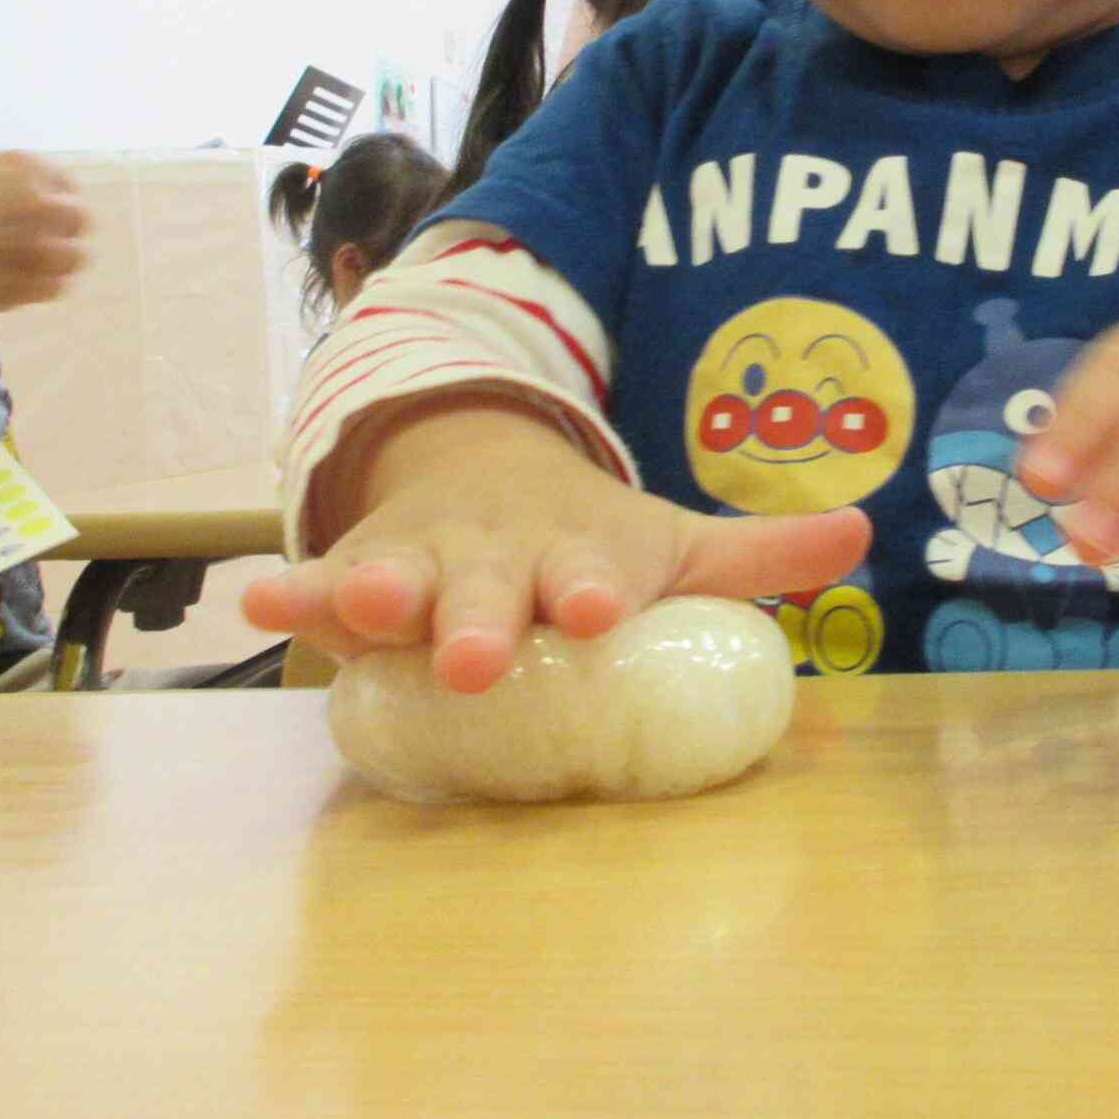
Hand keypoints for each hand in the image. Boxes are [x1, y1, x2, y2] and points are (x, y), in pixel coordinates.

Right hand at [0, 151, 88, 312]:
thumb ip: (3, 187)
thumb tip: (33, 201)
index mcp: (20, 167)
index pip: (66, 185)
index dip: (55, 202)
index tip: (44, 215)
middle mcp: (38, 202)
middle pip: (79, 219)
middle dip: (63, 231)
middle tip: (40, 243)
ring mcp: (38, 243)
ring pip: (74, 256)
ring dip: (57, 261)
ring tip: (32, 267)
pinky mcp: (29, 283)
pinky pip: (55, 287)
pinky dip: (42, 287)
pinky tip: (19, 285)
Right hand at [241, 402, 868, 693]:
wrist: (487, 466)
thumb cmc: (589, 538)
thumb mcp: (671, 539)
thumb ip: (758, 553)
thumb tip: (863, 533)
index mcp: (578, 552)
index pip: (592, 572)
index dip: (591, 587)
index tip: (592, 607)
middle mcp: (498, 555)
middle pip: (489, 590)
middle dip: (480, 619)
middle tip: (479, 653)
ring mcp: (424, 560)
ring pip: (398, 579)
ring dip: (376, 594)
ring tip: (357, 607)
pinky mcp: (362, 569)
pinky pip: (318, 584)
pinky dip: (289, 591)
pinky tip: (255, 595)